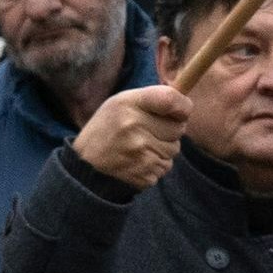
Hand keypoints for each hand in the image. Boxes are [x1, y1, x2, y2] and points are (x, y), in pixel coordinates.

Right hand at [69, 84, 190, 189]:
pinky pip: (165, 167)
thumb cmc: (108, 128)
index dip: (182, 105)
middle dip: (170, 130)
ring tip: (141, 147)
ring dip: (164, 149)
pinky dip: (156, 165)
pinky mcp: (143, 174)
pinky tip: (139, 161)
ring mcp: (139, 153)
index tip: (182, 110)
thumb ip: (152, 98)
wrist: (85, 165)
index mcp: (128, 104)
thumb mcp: (121, 103)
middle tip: (151, 131)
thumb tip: (186, 104)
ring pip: (174, 150)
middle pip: (178, 128)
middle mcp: (133, 127)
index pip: (170, 99)